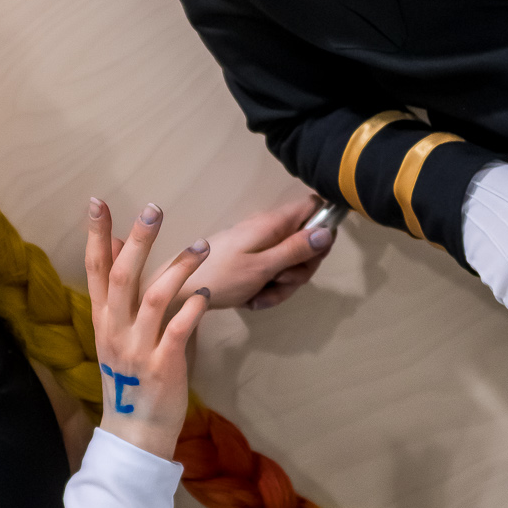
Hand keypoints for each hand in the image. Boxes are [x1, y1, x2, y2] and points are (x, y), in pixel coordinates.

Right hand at [86, 198, 209, 458]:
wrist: (135, 432)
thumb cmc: (131, 378)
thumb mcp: (116, 332)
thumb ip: (118, 290)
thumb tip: (117, 243)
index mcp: (102, 320)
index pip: (94, 269)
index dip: (96, 235)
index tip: (97, 202)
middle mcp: (115, 330)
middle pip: (122, 276)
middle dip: (138, 241)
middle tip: (154, 209)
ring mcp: (138, 349)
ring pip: (155, 298)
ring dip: (179, 268)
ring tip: (202, 245)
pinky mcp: (163, 365)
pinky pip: (179, 329)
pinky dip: (194, 307)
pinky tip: (206, 292)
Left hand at [184, 194, 336, 311]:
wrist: (179, 290)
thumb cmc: (219, 276)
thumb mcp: (262, 267)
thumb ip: (295, 249)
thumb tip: (328, 232)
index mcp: (273, 223)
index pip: (314, 207)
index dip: (323, 229)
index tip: (314, 254)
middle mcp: (269, 230)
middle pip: (307, 243)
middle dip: (299, 270)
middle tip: (280, 282)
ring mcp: (260, 246)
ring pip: (291, 264)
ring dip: (281, 286)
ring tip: (258, 295)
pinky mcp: (251, 261)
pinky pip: (273, 274)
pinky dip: (267, 289)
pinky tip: (251, 299)